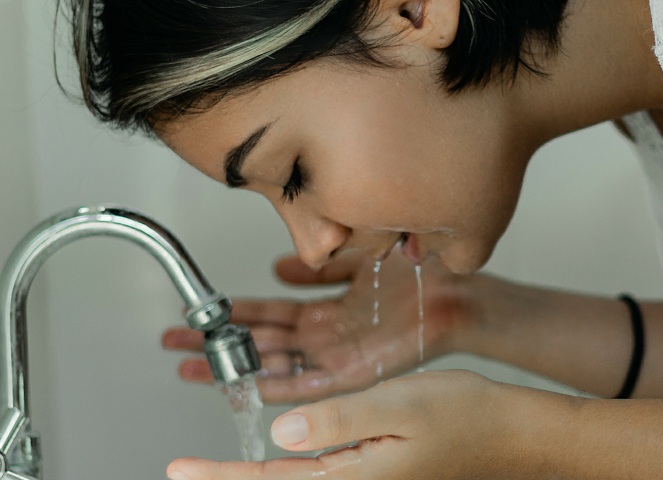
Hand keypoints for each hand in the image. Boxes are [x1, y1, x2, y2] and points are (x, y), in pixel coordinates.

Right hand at [162, 248, 478, 402]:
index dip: (232, 314)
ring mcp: (336, 355)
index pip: (267, 314)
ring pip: (275, 364)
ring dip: (236, 366)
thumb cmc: (415, 275)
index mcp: (325, 310)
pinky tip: (249, 387)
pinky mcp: (355, 372)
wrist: (455, 292)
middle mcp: (325, 335)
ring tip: (194, 367)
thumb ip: (317, 267)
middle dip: (218, 343)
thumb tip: (279, 266)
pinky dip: (279, 386)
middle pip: (260, 341)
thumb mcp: (354, 261)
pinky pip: (310, 384)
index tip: (199, 312)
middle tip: (175, 343)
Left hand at [167, 370, 566, 479]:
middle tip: (188, 469)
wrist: (511, 432)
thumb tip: (279, 435)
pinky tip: (279, 450)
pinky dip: (287, 462)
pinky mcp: (375, 473)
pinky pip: (319, 470)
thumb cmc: (466, 416)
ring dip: (254, 469)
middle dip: (230, 477)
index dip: (220, 476)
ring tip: (217, 460)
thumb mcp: (398, 406)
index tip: (180, 470)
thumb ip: (336, 422)